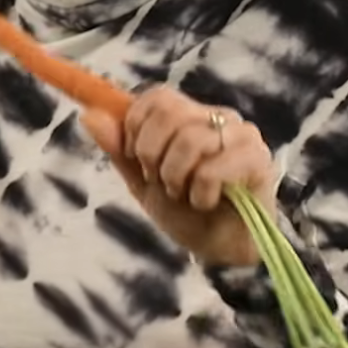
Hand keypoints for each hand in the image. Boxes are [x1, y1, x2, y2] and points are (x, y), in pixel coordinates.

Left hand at [81, 87, 277, 265]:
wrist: (220, 250)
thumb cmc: (186, 211)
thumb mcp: (143, 181)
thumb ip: (120, 149)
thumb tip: (89, 115)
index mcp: (193, 115)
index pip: (157, 97)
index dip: (136, 127)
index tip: (137, 159)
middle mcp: (220, 117)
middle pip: (169, 113)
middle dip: (151, 154)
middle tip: (160, 181)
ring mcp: (242, 136)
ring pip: (190, 140)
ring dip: (174, 178)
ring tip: (183, 194)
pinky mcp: (258, 160)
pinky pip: (212, 170)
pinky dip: (199, 195)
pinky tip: (206, 203)